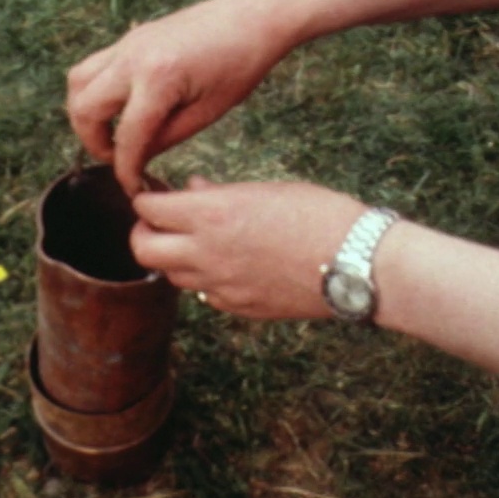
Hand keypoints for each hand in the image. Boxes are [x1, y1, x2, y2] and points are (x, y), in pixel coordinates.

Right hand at [66, 0, 292, 196]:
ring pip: (78, 82)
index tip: (132, 187)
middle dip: (94, 143)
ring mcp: (127, 43)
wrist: (252, 17)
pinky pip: (93, 66)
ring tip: (110, 134)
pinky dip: (94, 91)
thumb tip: (136, 159)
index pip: (126, 138)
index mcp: (158, 79)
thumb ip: (165, 139)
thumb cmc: (240, 65)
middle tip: (117, 159)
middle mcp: (133, 58)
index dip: (125, 170)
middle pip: (85, 109)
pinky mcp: (130, 38)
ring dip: (85, 114)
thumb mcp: (206, 113)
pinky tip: (120, 108)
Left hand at [129, 176, 368, 318]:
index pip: (148, 207)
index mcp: (211, 214)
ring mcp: (220, 285)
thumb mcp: (266, 190)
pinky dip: (202, 279)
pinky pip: (203, 294)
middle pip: (142, 249)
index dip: (146, 197)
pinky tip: (224, 264)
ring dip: (172, 257)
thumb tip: (192, 190)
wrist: (356, 261)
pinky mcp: (238, 307)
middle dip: (143, 232)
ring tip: (193, 241)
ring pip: (170, 275)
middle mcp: (206, 252)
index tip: (155, 192)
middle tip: (158, 222)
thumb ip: (219, 194)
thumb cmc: (319, 214)